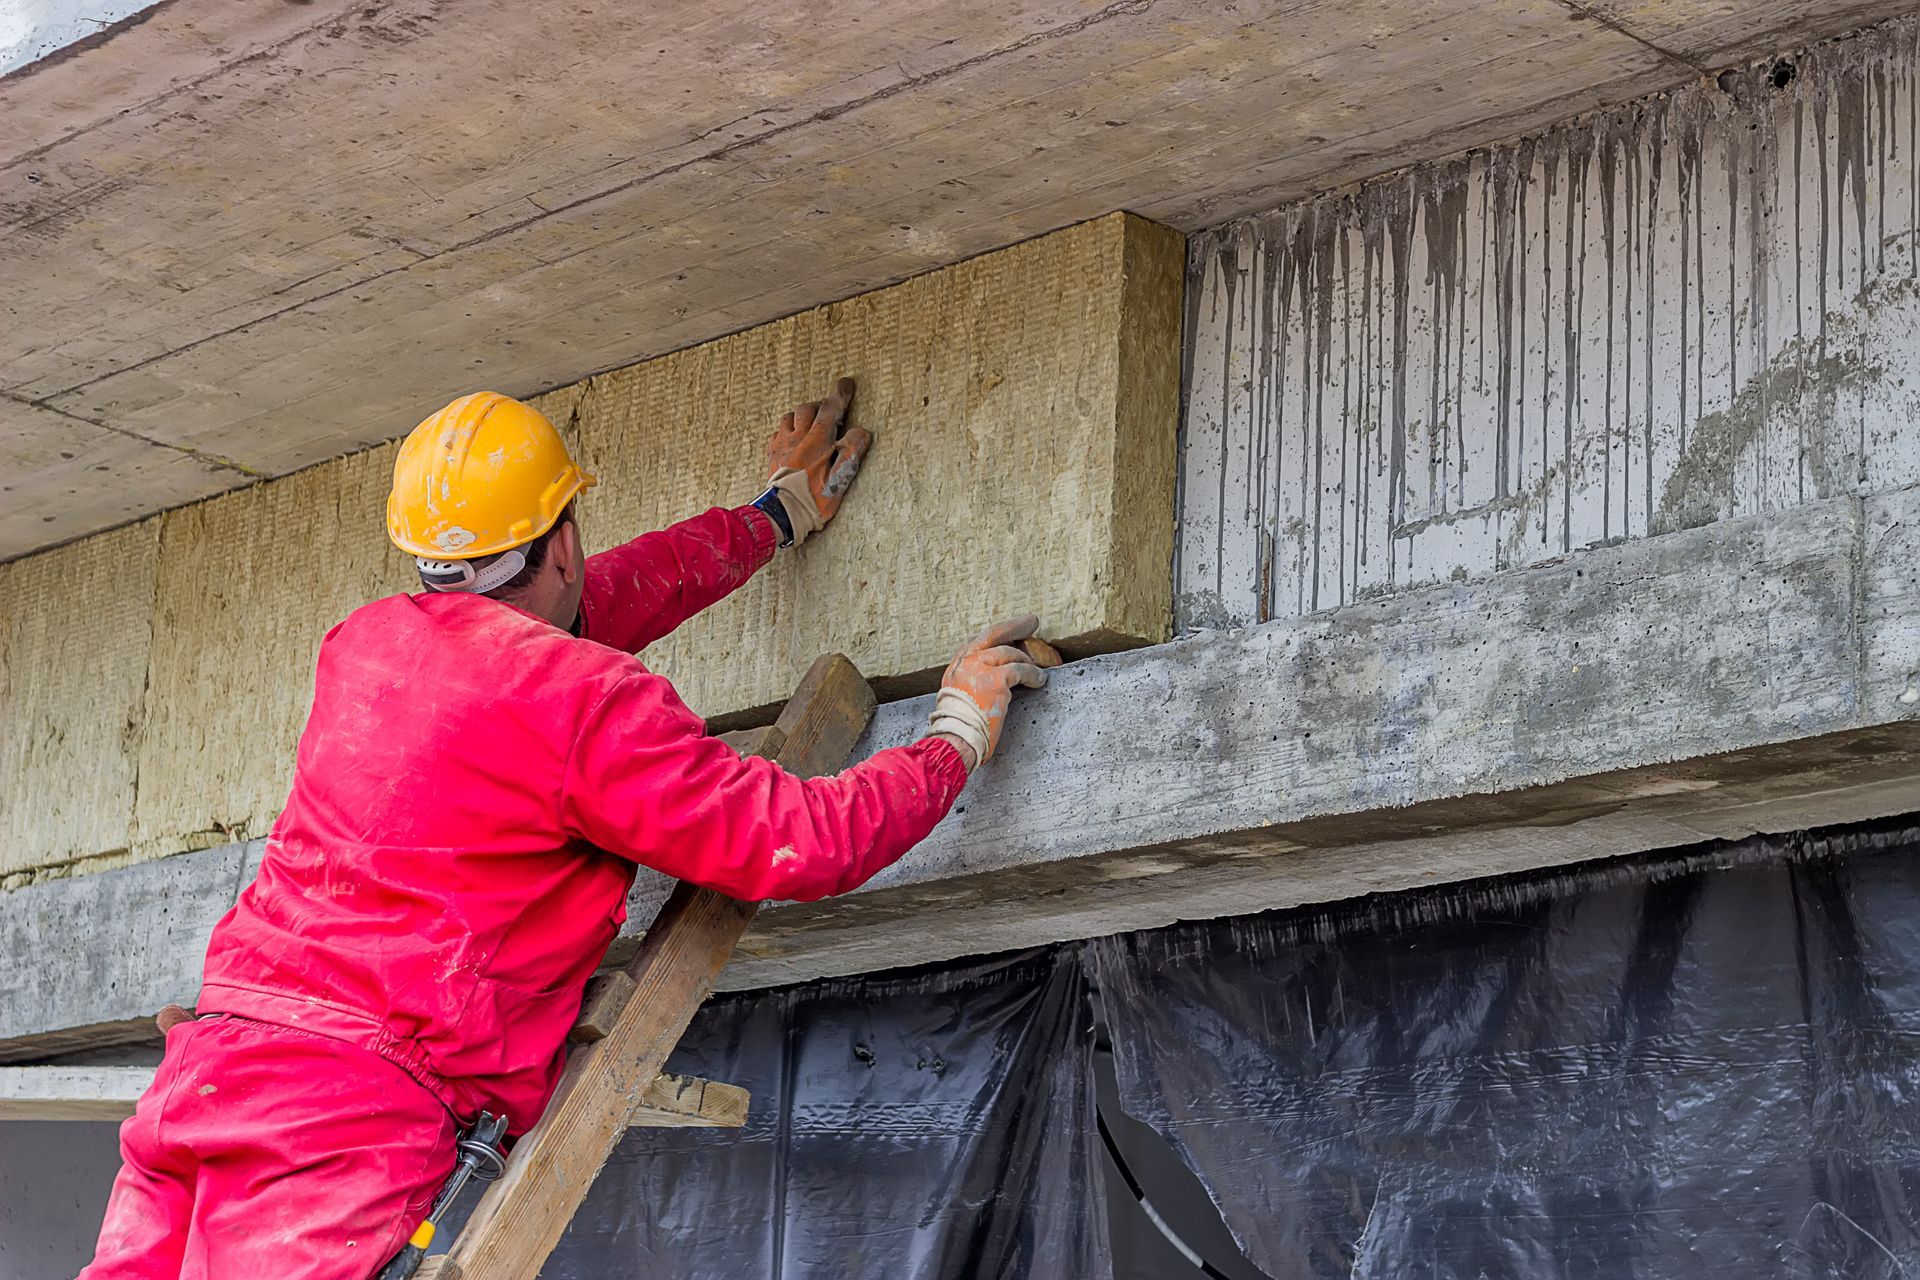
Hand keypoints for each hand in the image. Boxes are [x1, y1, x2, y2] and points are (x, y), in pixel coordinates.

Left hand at [765, 376, 872, 545]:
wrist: (782, 514)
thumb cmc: (814, 500)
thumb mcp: (841, 478)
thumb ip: (852, 451)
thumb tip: (861, 431)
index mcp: (817, 440)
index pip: (830, 409)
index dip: (840, 395)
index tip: (847, 384)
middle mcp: (797, 437)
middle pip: (807, 408)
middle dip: (820, 404)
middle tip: (830, 409)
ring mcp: (782, 445)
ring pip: (789, 417)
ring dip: (800, 415)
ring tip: (809, 422)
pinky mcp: (772, 456)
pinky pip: (777, 433)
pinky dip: (786, 430)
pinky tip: (791, 438)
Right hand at [927, 615, 1062, 769]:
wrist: (955, 738)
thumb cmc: (958, 727)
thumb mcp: (957, 698)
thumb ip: (970, 684)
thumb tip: (989, 683)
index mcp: (955, 667)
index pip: (978, 641)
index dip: (998, 634)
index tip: (1010, 631)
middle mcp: (965, 662)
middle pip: (994, 635)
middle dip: (1015, 626)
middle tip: (1031, 622)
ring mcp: (980, 668)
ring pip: (1010, 653)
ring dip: (1028, 659)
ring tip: (1040, 666)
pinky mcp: (996, 680)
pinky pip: (1021, 670)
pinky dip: (1033, 675)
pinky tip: (1040, 680)